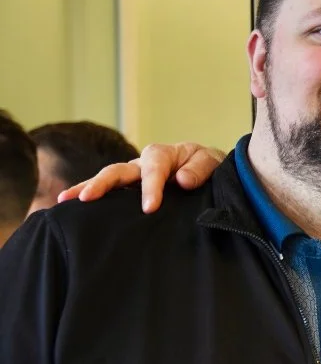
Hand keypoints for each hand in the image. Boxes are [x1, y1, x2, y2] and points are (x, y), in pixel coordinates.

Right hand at [60, 142, 224, 212]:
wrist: (212, 171)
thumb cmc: (211, 167)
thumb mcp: (213, 162)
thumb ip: (200, 169)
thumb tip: (182, 180)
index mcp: (164, 154)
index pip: (153, 169)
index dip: (150, 187)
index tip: (150, 208)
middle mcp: (143, 163)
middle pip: (118, 170)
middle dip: (102, 183)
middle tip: (87, 198)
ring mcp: (134, 176)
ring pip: (108, 180)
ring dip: (87, 188)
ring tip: (65, 200)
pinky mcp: (131, 190)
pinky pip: (111, 193)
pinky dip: (93, 198)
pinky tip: (72, 209)